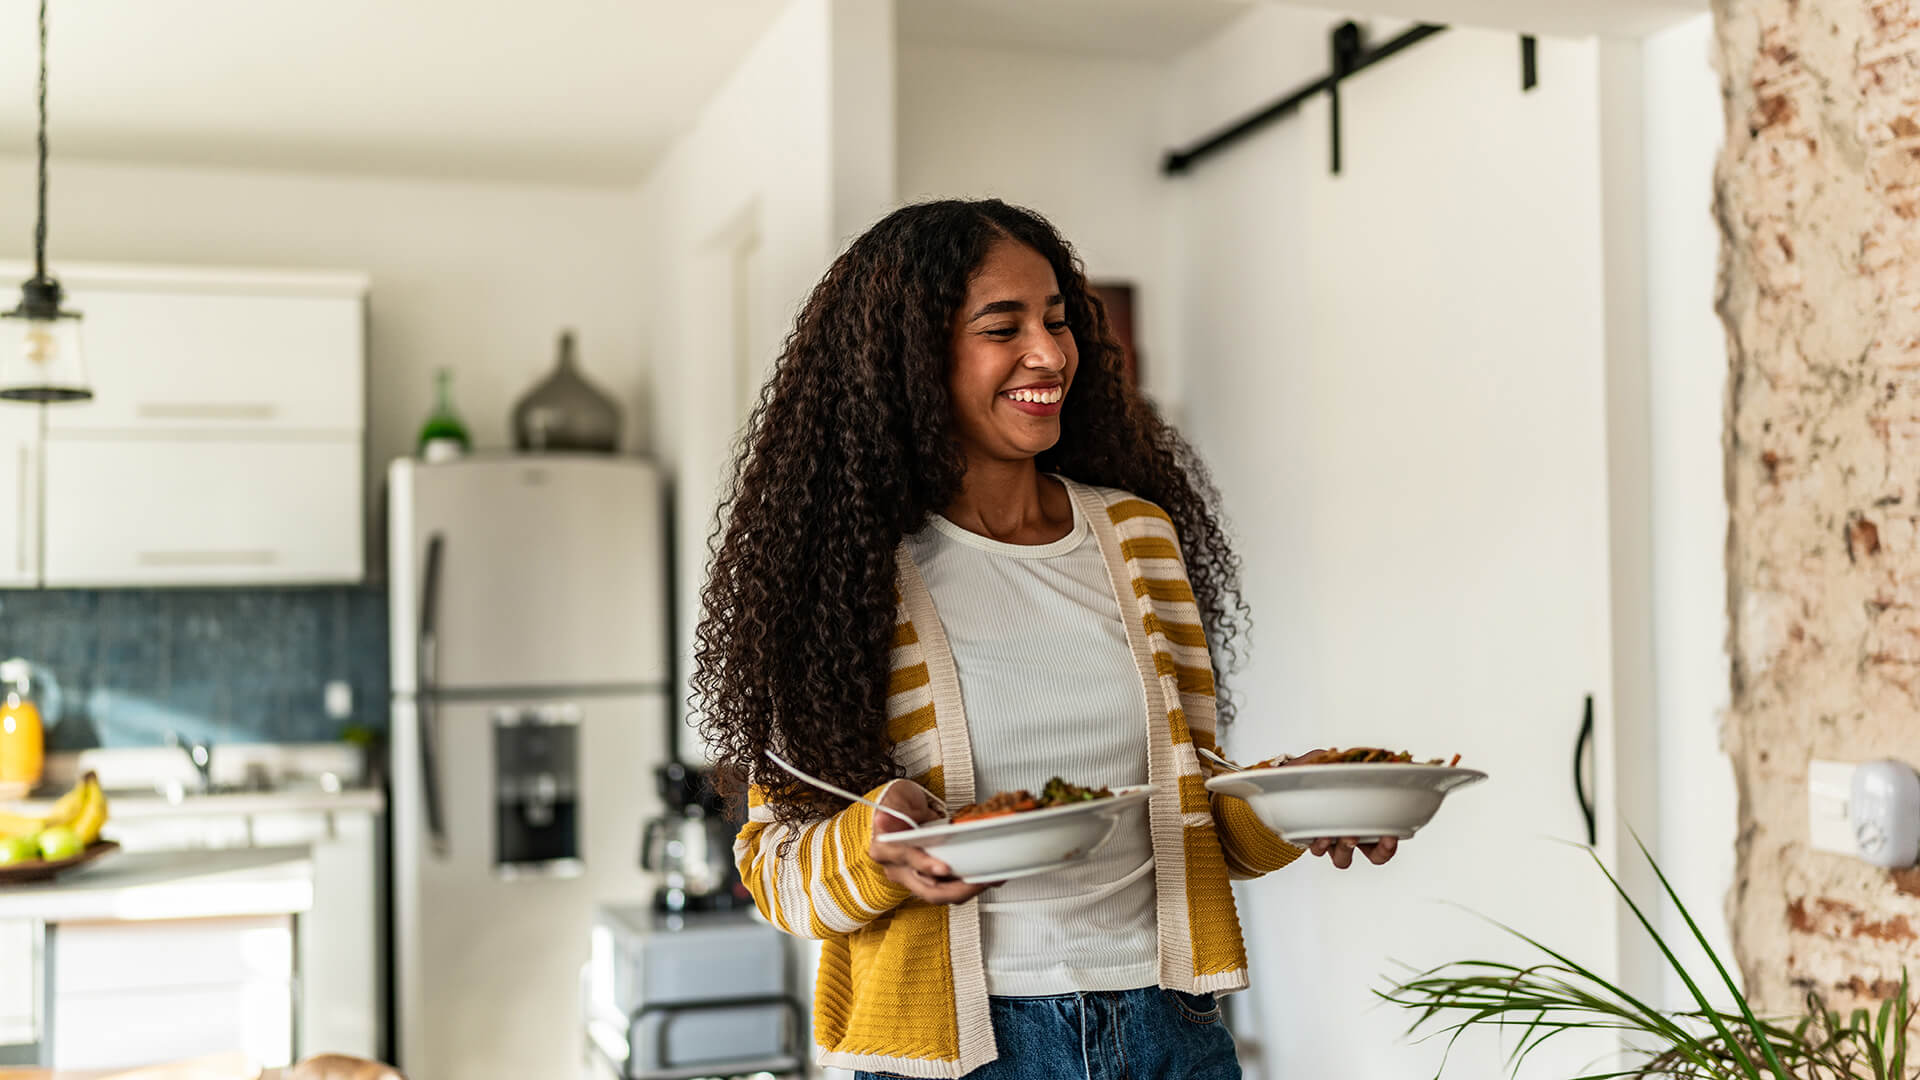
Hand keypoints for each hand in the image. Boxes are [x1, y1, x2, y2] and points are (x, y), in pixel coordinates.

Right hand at [867, 781, 997, 903]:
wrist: (899, 809)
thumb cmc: (897, 805)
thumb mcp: (894, 800)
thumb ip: (892, 812)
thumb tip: (884, 819)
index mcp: (887, 850)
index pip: (907, 861)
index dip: (926, 865)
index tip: (944, 868)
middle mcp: (899, 869)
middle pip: (928, 889)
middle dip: (958, 889)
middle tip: (980, 880)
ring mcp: (914, 876)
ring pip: (942, 893)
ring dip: (968, 890)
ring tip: (990, 878)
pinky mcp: (929, 878)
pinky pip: (949, 888)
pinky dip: (967, 885)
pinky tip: (985, 877)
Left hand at [1280, 750, 1400, 866]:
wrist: (1291, 774)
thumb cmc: (1325, 769)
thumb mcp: (1344, 763)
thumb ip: (1364, 762)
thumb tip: (1389, 757)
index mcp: (1369, 818)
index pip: (1388, 840)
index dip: (1392, 844)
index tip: (1391, 836)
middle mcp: (1355, 833)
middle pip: (1375, 856)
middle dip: (1378, 851)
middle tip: (1369, 836)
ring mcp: (1334, 839)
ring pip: (1344, 859)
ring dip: (1345, 848)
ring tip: (1341, 834)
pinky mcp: (1313, 839)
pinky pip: (1318, 851)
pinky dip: (1320, 844)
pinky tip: (1319, 834)